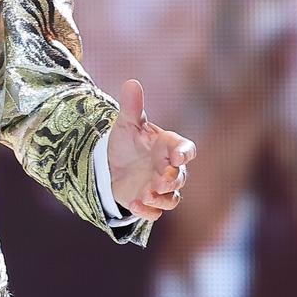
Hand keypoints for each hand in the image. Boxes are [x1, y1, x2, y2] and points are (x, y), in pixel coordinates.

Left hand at [107, 78, 197, 223]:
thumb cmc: (126, 142)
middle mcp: (169, 169)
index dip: (184, 152)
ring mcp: (160, 188)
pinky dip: (148, 212)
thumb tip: (132, 83)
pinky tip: (135, 205)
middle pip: (181, 177)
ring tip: (144, 195)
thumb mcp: (126, 124)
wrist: (111, 165)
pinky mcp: (148, 203)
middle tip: (159, 180)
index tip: (176, 154)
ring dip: (161, 199)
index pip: (186, 149)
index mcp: (169, 147)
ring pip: (173, 198)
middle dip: (172, 179)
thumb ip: (131, 107)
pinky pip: (155, 213)